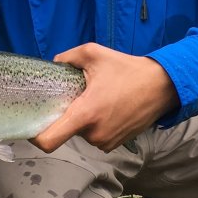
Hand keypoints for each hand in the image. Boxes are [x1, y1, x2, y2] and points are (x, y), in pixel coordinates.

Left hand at [32, 43, 178, 153]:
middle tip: (80, 97)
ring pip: (83, 134)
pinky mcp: (118, 143)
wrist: (163, 85)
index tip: (34, 125)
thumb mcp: (94, 53)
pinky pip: (98, 136)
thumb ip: (68, 57)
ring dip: (86, 121)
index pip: (50, 141)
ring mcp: (107, 141)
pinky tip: (110, 108)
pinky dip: (99, 125)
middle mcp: (94, 133)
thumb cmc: (127, 69)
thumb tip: (54, 63)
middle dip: (70, 116)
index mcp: (85, 114)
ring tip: (100, 100)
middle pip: (67, 131)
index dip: (37, 137)